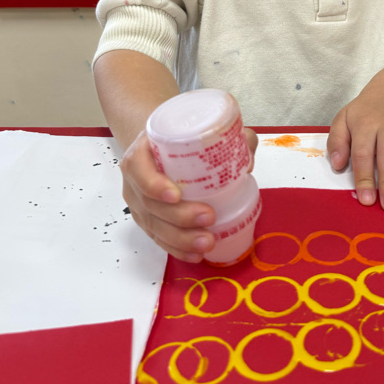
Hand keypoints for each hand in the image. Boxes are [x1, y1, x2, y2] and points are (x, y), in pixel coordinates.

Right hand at [120, 127, 257, 261]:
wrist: (162, 145)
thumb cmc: (183, 138)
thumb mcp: (202, 129)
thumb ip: (229, 138)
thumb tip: (247, 163)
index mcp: (143, 150)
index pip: (138, 168)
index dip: (154, 184)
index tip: (176, 195)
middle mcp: (136, 178)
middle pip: (149, 203)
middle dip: (179, 216)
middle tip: (208, 218)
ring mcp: (139, 202)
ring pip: (153, 225)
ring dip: (180, 239)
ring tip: (207, 243)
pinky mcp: (147, 219)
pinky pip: (158, 238)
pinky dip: (177, 249)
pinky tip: (195, 255)